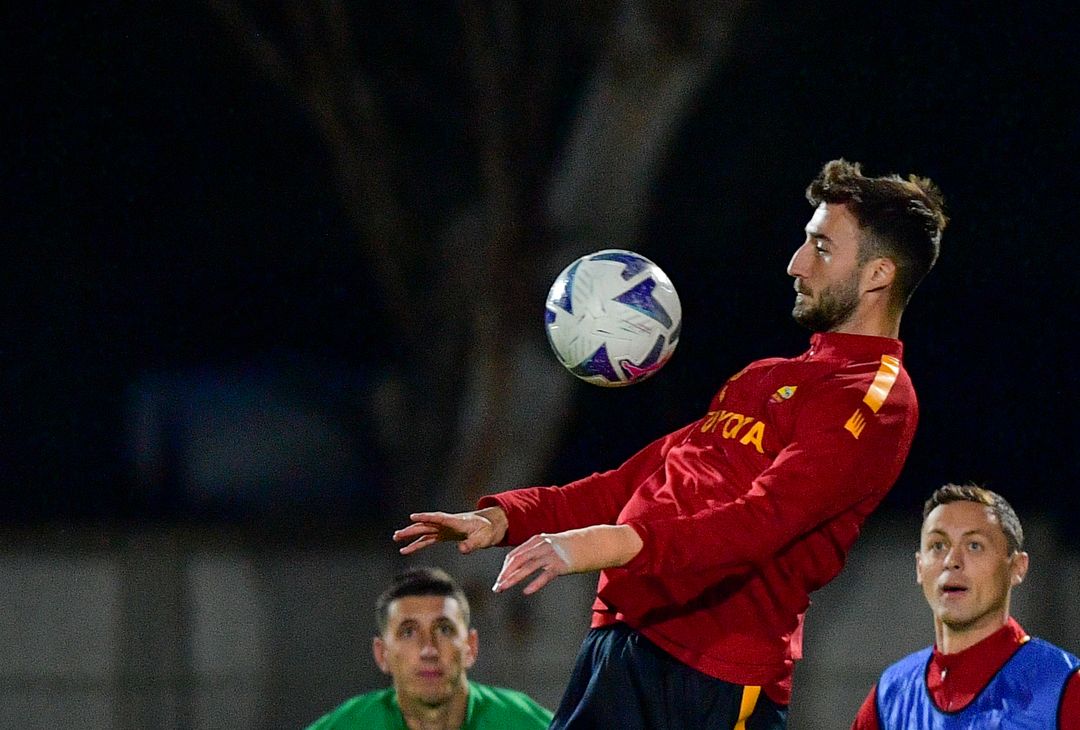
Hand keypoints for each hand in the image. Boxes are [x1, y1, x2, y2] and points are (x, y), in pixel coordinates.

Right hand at [392, 507, 507, 554]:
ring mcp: (444, 529)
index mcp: (456, 521)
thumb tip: (461, 550)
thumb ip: (472, 544)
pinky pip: (428, 540)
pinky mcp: (443, 535)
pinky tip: (406, 549)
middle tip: (397, 534)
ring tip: (396, 538)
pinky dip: (417, 544)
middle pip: (426, 525)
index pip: (438, 518)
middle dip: (412, 529)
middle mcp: (447, 523)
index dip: (426, 517)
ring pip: (424, 532)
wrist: (490, 526)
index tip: (413, 517)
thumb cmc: (487, 530)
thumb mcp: (483, 538)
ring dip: (411, 535)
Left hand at [493, 524, 642, 595]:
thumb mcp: (552, 544)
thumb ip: (538, 551)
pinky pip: (545, 575)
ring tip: (503, 588)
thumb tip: (523, 563)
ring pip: (526, 567)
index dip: (505, 568)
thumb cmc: (572, 545)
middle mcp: (542, 545)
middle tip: (496, 587)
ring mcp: (552, 554)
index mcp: (537, 540)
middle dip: (505, 574)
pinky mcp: (562, 564)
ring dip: (513, 579)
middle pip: (517, 560)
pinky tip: (526, 591)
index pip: (515, 555)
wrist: (595, 542)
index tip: (499, 579)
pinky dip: (534, 584)